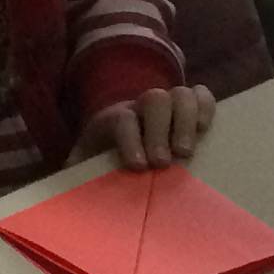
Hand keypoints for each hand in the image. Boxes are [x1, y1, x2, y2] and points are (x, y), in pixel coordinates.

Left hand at [72, 82, 216, 169]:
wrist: (120, 135)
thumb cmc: (104, 156)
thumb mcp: (85, 162)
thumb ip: (75, 169)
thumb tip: (67, 180)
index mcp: (113, 118)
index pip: (123, 118)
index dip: (131, 139)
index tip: (139, 166)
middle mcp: (141, 105)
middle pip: (155, 99)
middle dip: (160, 129)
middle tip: (163, 162)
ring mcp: (166, 103)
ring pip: (180, 93)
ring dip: (185, 120)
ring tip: (186, 152)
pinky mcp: (188, 106)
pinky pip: (201, 94)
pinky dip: (205, 107)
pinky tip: (204, 130)